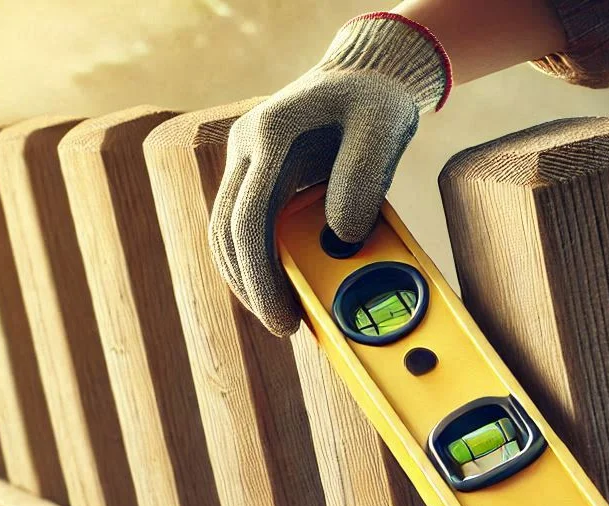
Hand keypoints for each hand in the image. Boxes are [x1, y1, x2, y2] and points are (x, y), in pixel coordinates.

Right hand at [209, 13, 449, 335]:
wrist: (365, 75)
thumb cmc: (376, 102)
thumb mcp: (383, 131)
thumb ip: (362, 180)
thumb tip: (343, 237)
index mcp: (269, 135)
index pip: (248, 221)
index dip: (261, 279)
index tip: (284, 317)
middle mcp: (246, 148)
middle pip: (226, 233)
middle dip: (251, 287)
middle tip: (285, 326)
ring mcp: (247, 162)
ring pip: (227, 234)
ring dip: (249, 279)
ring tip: (284, 314)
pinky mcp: (258, 176)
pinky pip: (247, 227)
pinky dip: (260, 261)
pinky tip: (285, 286)